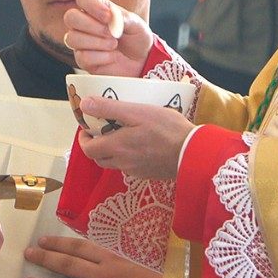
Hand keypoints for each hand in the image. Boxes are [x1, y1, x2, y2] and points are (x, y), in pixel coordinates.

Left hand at [23, 236, 161, 277]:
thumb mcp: (132, 261)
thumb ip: (109, 257)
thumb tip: (85, 251)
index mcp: (111, 259)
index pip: (78, 247)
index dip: (58, 243)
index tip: (42, 241)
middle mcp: (103, 276)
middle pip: (67, 265)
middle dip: (45, 259)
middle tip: (28, 255)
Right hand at [63, 0, 152, 76]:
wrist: (141, 60)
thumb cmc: (136, 38)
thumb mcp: (136, 24)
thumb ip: (123, 17)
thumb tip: (111, 17)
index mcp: (97, 9)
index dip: (93, 6)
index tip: (109, 17)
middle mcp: (85, 24)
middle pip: (70, 17)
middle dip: (92, 26)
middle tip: (111, 33)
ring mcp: (81, 42)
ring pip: (73, 38)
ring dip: (97, 43)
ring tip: (113, 45)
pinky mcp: (83, 60)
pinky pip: (83, 57)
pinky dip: (101, 57)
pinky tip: (111, 57)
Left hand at [77, 97, 193, 179]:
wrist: (193, 152)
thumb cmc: (166, 128)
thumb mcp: (137, 111)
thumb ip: (109, 108)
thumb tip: (84, 104)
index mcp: (117, 147)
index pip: (88, 150)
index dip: (84, 139)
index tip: (87, 128)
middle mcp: (123, 163)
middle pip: (99, 159)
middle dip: (96, 145)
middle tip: (102, 130)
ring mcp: (136, 170)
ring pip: (114, 163)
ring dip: (110, 152)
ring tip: (121, 135)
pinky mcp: (148, 173)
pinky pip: (129, 167)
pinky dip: (126, 157)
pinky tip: (139, 145)